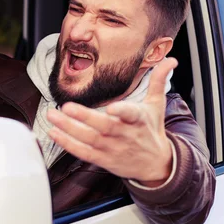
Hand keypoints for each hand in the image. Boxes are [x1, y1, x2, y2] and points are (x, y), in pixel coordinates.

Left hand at [46, 58, 176, 186]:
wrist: (155, 164)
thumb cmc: (151, 129)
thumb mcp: (157, 105)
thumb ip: (159, 80)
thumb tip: (170, 58)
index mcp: (139, 120)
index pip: (132, 115)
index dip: (123, 112)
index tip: (113, 108)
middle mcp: (125, 135)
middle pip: (104, 127)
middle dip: (84, 118)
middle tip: (66, 107)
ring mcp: (113, 149)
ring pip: (89, 140)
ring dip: (69, 128)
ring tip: (52, 115)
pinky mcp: (104, 160)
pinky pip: (83, 152)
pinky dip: (68, 144)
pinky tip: (54, 133)